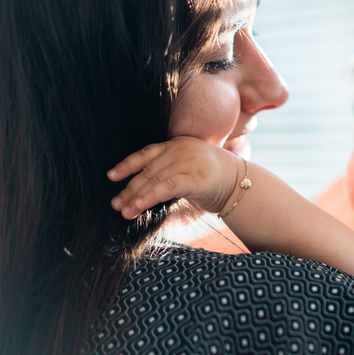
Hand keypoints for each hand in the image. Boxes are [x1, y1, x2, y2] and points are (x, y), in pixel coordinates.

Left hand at [108, 136, 240, 217]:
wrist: (242, 185)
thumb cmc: (215, 180)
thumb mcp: (190, 168)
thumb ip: (169, 171)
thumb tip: (141, 188)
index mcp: (178, 143)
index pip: (146, 153)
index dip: (127, 165)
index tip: (111, 176)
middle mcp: (182, 149)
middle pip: (148, 170)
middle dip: (129, 188)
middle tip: (116, 204)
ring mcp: (189, 161)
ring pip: (154, 180)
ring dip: (136, 197)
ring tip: (124, 211)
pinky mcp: (196, 178)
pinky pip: (166, 188)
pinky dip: (149, 197)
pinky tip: (138, 205)